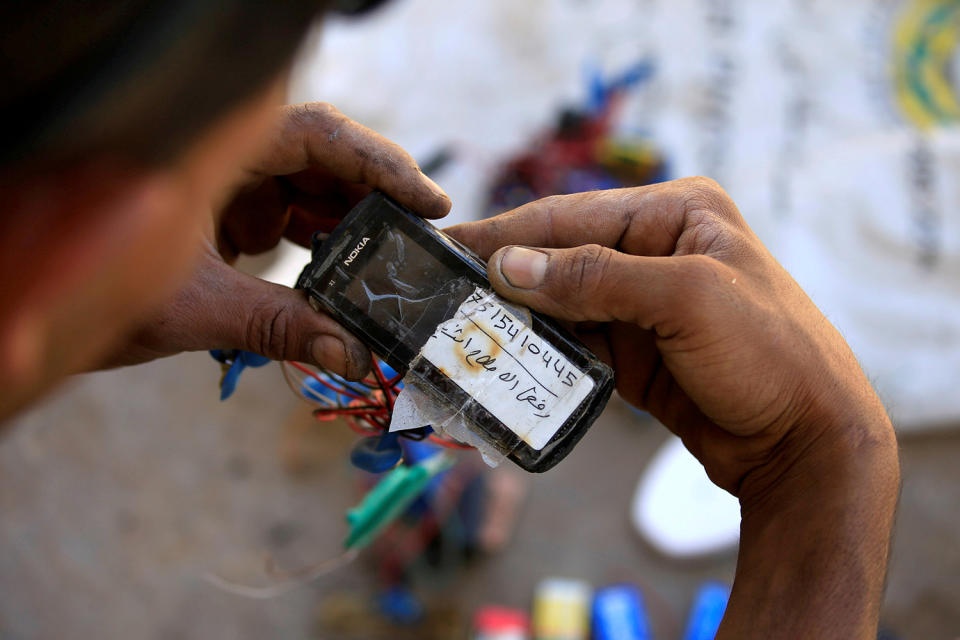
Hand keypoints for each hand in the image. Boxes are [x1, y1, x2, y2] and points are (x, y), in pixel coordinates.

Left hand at [106, 103, 450, 377]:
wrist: (42, 306)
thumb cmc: (90, 287)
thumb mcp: (193, 306)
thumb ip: (277, 325)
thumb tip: (352, 352)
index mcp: (216, 152)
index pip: (317, 135)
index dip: (380, 163)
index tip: (427, 199)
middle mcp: (230, 158)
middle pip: (325, 161)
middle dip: (375, 199)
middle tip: (420, 237)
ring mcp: (231, 184)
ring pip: (313, 190)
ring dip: (353, 226)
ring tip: (392, 263)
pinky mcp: (232, 212)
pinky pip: (294, 216)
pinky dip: (325, 243)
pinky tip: (349, 271)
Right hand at [448, 178, 898, 637]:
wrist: (808, 441)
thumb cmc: (769, 355)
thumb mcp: (686, 300)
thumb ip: (595, 277)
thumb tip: (508, 266)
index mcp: (676, 212)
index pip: (570, 215)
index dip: (505, 233)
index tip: (446, 247)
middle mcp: (656, 247)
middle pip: (559, 255)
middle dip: (504, 277)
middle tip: (440, 295)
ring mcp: (644, 300)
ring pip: (560, 301)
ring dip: (517, 317)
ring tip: (460, 330)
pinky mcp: (636, 347)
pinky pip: (574, 340)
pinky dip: (540, 350)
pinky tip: (507, 358)